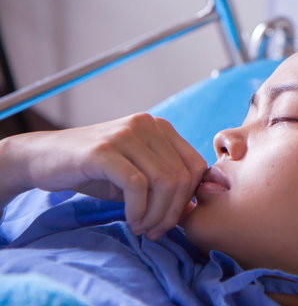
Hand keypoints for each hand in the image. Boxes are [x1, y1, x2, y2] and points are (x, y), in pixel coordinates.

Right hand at [0, 113, 206, 239]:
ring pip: (164, 182)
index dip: (189, 198)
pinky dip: (138, 210)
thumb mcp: (137, 174)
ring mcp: (125, 134)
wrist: (43, 158)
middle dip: (172, 212)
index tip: (171, 220)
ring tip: (142, 227)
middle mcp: (147, 124)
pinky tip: (130, 220)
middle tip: (154, 230)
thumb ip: (166, 183)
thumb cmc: (95, 170)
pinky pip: (137, 185)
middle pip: (183, 177)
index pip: (196, 165)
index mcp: (160, 128)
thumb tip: (197, 205)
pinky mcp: (104, 150)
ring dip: (156, 215)